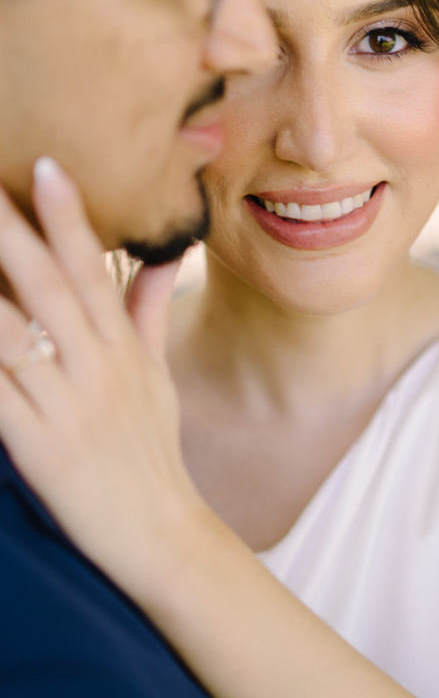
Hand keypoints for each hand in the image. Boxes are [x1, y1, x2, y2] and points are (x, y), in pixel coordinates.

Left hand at [0, 159, 202, 597]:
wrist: (162, 533)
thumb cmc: (153, 450)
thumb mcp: (158, 376)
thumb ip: (150, 311)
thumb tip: (164, 255)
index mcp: (124, 348)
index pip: (95, 270)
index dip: (70, 216)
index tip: (45, 164)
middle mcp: (98, 368)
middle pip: (49, 288)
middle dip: (12, 233)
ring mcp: (68, 407)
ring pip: (13, 336)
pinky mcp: (40, 449)